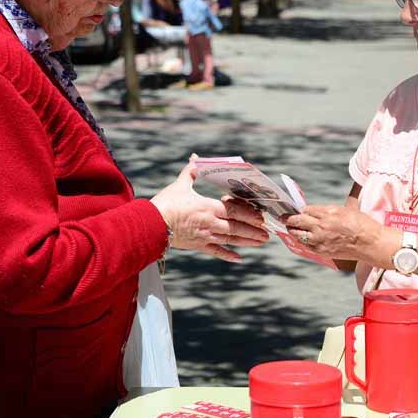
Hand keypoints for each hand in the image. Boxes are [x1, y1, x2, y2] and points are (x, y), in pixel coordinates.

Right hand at [151, 160, 268, 262]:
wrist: (150, 225)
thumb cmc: (166, 203)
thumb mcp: (180, 185)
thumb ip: (191, 172)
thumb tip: (195, 158)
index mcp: (207, 207)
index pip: (234, 211)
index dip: (249, 215)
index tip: (261, 217)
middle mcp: (210, 223)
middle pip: (236, 228)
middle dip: (253, 231)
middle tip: (267, 233)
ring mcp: (204, 236)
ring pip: (230, 240)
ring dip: (246, 241)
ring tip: (260, 242)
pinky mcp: (197, 245)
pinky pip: (216, 251)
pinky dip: (228, 255)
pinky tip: (239, 258)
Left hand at [284, 204, 385, 264]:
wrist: (370, 243)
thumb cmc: (361, 224)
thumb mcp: (344, 210)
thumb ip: (327, 211)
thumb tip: (314, 211)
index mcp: (327, 213)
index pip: (305, 210)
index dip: (299, 210)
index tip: (294, 210)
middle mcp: (321, 226)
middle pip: (297, 221)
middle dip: (289, 219)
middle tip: (284, 217)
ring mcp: (320, 239)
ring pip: (298, 234)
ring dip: (293, 230)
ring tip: (290, 227)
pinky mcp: (322, 251)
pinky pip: (305, 245)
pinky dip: (302, 240)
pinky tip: (301, 238)